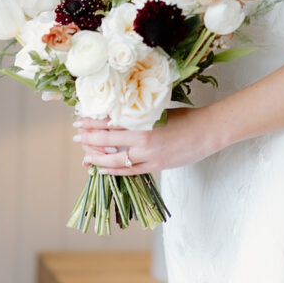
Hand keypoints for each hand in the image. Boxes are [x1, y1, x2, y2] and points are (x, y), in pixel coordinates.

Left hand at [72, 107, 215, 175]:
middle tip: (76, 135)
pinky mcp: (155, 166)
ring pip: (114, 160)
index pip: (109, 121)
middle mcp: (142, 138)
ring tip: (85, 156)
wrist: (207, 131)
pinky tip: (103, 169)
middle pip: (107, 140)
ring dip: (97, 158)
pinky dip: (113, 171)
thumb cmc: (186, 117)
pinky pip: (128, 171)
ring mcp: (148, 155)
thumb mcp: (159, 111)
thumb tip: (116, 117)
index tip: (79, 120)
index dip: (92, 122)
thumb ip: (138, 116)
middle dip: (89, 138)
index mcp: (143, 120)